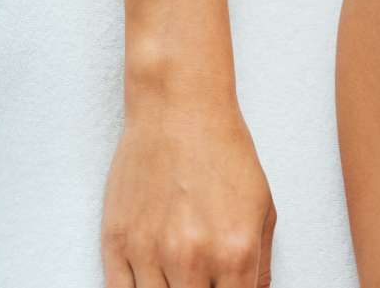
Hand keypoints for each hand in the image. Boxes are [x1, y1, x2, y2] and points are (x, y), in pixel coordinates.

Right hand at [101, 97, 275, 287]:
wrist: (179, 108)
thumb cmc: (223, 151)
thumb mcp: (263, 208)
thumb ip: (259, 265)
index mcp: (235, 253)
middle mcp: (192, 258)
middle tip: (203, 280)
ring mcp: (149, 251)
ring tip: (179, 276)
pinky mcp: (117, 239)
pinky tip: (151, 281)